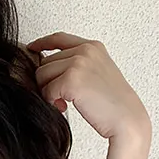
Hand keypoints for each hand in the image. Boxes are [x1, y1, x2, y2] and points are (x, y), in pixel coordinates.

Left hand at [27, 33, 150, 143]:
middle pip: (46, 62)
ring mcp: (78, 63)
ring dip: (48, 92)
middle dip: (48, 82)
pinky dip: (51, 102)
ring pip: (42, 75)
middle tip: (60, 99)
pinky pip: (47, 90)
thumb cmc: (113, 105)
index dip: (43, 43)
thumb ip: (78, 66)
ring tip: (63, 103)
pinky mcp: (71, 79)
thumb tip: (48, 68)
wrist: (126, 119)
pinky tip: (64, 108)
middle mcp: (85, 50)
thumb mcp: (97, 75)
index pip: (60, 38)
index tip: (32, 48)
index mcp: (92, 47)